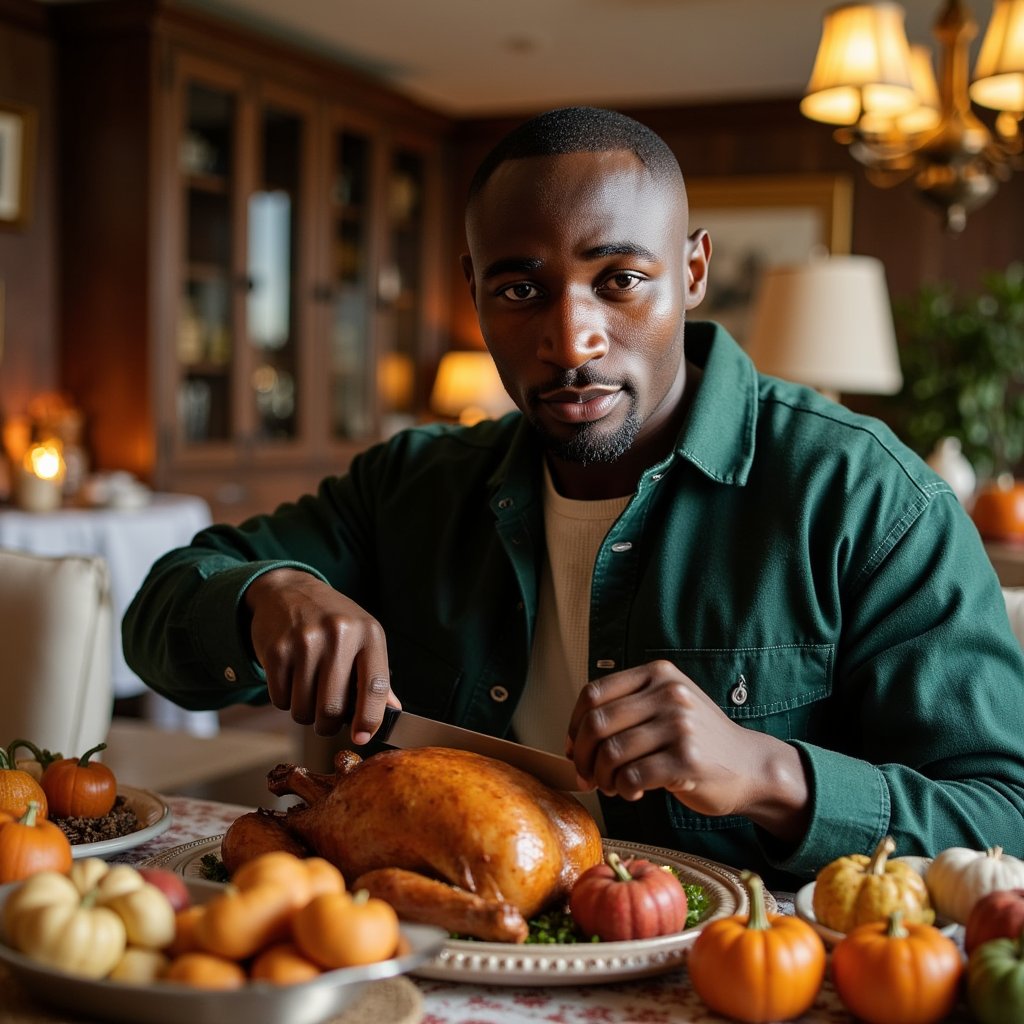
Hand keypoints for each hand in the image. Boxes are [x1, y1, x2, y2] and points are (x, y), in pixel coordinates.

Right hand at [244, 568, 399, 739]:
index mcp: (368, 634)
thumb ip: (378, 677)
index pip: (375, 687)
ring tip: (309, 693)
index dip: (370, 719)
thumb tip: (393, 714)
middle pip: (333, 708)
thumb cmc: (334, 621)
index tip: (362, 737)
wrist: (288, 591)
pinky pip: (280, 700)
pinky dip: (285, 700)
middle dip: (329, 724)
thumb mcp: (363, 638)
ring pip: (304, 710)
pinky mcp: (277, 650)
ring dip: (305, 714)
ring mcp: (305, 641)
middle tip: (327, 718)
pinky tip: (291, 680)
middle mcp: (339, 635)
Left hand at [566, 660, 808, 840]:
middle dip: (583, 755)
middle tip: (586, 774)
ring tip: (612, 785)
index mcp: (658, 673)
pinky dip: (623, 789)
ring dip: (603, 777)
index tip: (574, 747)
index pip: (594, 693)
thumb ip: (626, 708)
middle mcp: (669, 693)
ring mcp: (680, 725)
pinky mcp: (687, 760)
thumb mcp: (668, 704)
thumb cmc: (699, 739)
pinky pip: (633, 776)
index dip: (574, 724)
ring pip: (612, 752)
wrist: (749, 765)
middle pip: (597, 723)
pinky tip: (633, 791)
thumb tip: (575, 740)